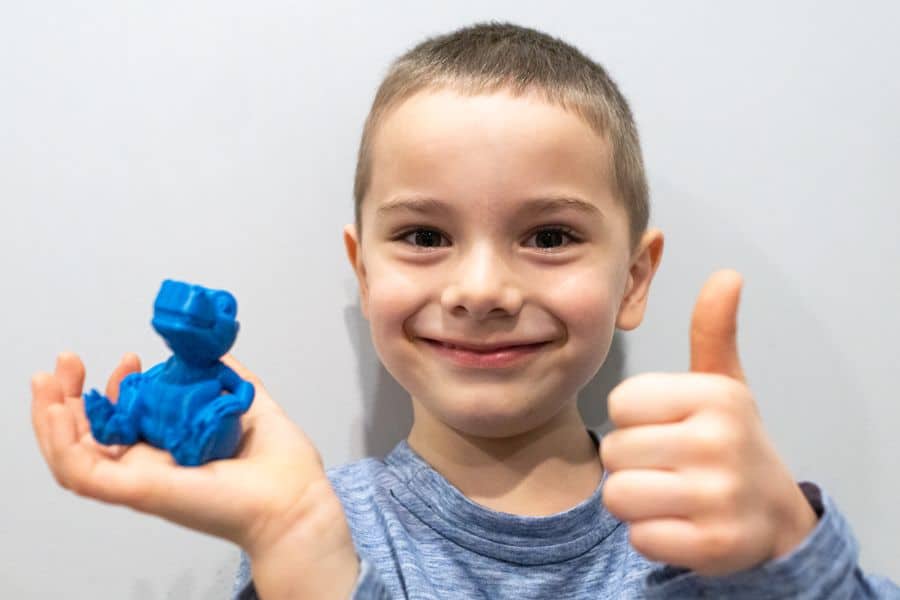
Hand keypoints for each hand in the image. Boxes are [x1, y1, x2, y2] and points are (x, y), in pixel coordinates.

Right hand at [31, 353, 355, 576]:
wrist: (293, 494)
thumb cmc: (279, 463)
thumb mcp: (246, 401)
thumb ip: (224, 374)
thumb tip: (208, 347)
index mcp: (171, 447)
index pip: (123, 421)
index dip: (118, 387)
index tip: (134, 358)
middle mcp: (149, 465)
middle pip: (88, 436)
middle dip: (70, 394)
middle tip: (69, 360)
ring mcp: (139, 479)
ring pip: (72, 456)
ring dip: (51, 415)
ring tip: (48, 379)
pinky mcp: (136, 490)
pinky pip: (80, 473)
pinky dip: (60, 441)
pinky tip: (56, 409)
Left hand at [600, 270, 817, 575]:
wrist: (773, 514)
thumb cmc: (730, 441)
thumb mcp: (724, 384)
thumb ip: (713, 332)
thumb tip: (727, 275)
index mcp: (716, 396)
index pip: (620, 403)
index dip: (634, 418)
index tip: (666, 426)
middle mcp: (720, 443)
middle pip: (615, 451)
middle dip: (632, 462)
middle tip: (668, 465)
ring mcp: (719, 497)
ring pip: (619, 496)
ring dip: (635, 500)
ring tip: (669, 493)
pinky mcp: (713, 546)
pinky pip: (638, 537)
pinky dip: (650, 535)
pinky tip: (679, 524)